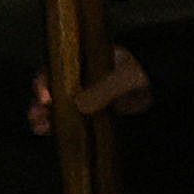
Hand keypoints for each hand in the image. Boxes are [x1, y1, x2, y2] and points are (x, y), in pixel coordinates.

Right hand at [26, 51, 149, 134]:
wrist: (158, 85)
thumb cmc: (139, 73)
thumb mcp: (122, 77)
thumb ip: (104, 89)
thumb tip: (80, 104)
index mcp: (82, 62)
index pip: (54, 69)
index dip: (45, 82)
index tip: (45, 97)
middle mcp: (78, 77)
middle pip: (51, 88)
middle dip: (39, 102)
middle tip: (36, 114)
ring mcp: (84, 95)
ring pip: (56, 105)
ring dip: (44, 114)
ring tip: (38, 126)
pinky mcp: (90, 111)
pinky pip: (69, 117)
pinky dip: (57, 124)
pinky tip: (48, 131)